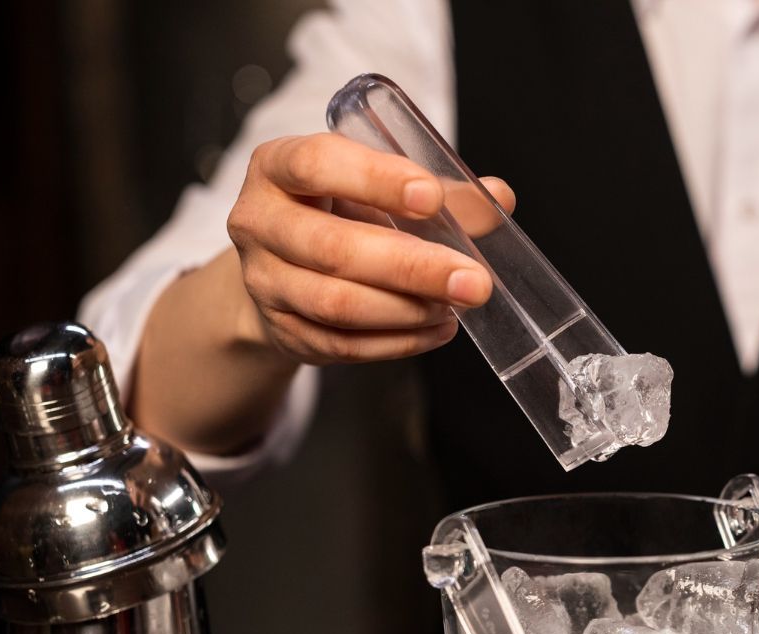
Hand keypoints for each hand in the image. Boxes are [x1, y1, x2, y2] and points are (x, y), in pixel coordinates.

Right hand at [225, 132, 515, 365]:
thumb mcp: (377, 189)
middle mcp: (259, 221)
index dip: (376, 179)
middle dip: (412, 267)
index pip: (317, 164)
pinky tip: (437, 329)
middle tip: (473, 281)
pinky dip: (398, 341)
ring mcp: (265, 281)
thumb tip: (499, 197)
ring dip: (407, 309)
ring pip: (337, 303)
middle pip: (333, 248)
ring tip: (455, 306)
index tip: (432, 198)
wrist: (283, 270)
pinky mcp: (283, 331)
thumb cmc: (338, 214)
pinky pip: (343, 344)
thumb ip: (437, 191)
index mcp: (278, 166)